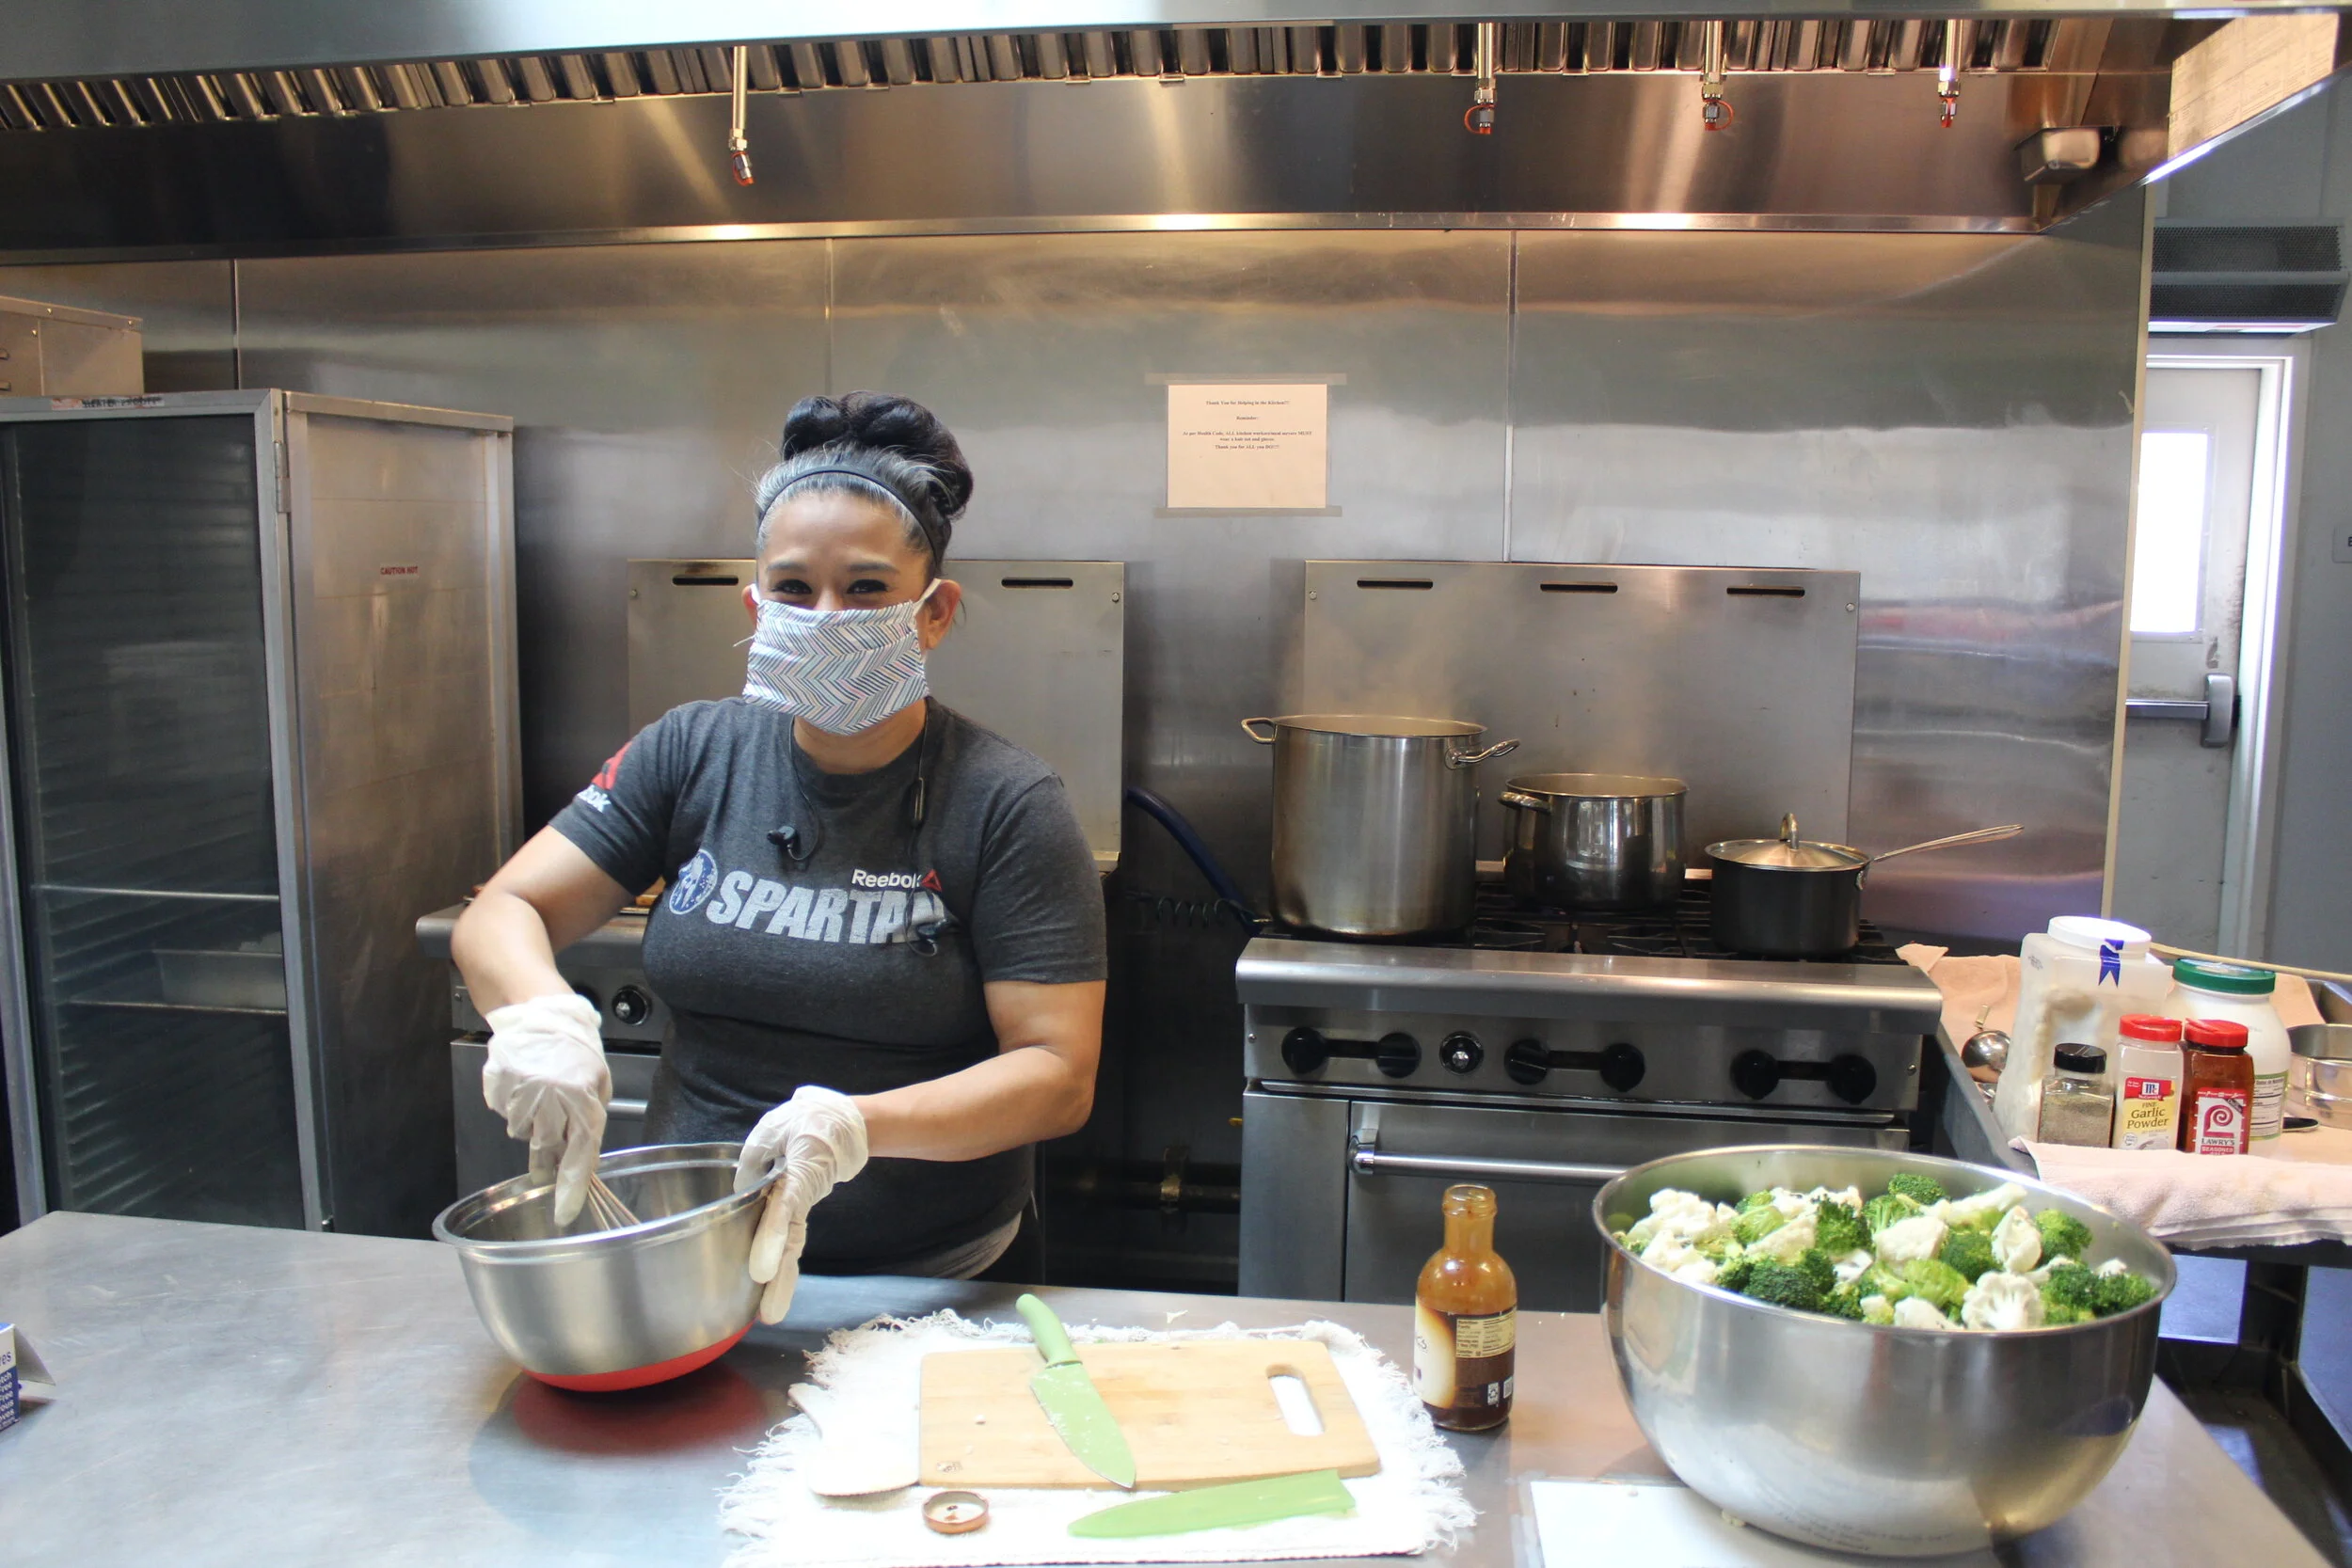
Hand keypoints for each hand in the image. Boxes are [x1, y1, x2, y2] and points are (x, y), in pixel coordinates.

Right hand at [482, 994, 609, 1225]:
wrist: (537, 1009)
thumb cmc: (574, 1041)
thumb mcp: (598, 1077)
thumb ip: (593, 1114)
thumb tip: (586, 1150)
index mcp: (582, 1097)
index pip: (580, 1152)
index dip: (572, 1185)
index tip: (565, 1212)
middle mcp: (551, 1099)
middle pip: (547, 1148)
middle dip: (548, 1159)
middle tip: (545, 1163)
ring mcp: (521, 1093)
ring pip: (524, 1133)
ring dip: (533, 1124)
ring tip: (540, 1097)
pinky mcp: (499, 1087)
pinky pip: (506, 1112)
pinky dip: (515, 1106)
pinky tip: (525, 1084)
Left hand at [735, 1086, 869, 1323]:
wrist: (844, 1123)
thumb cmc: (807, 1123)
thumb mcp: (775, 1128)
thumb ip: (755, 1156)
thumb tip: (740, 1188)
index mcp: (798, 1174)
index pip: (784, 1210)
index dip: (772, 1240)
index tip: (760, 1270)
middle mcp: (802, 1197)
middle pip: (791, 1242)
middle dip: (780, 1279)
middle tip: (770, 1315)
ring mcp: (803, 1206)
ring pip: (792, 1247)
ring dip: (782, 1281)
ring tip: (770, 1313)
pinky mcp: (799, 1208)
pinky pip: (790, 1239)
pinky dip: (782, 1263)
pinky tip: (769, 1287)